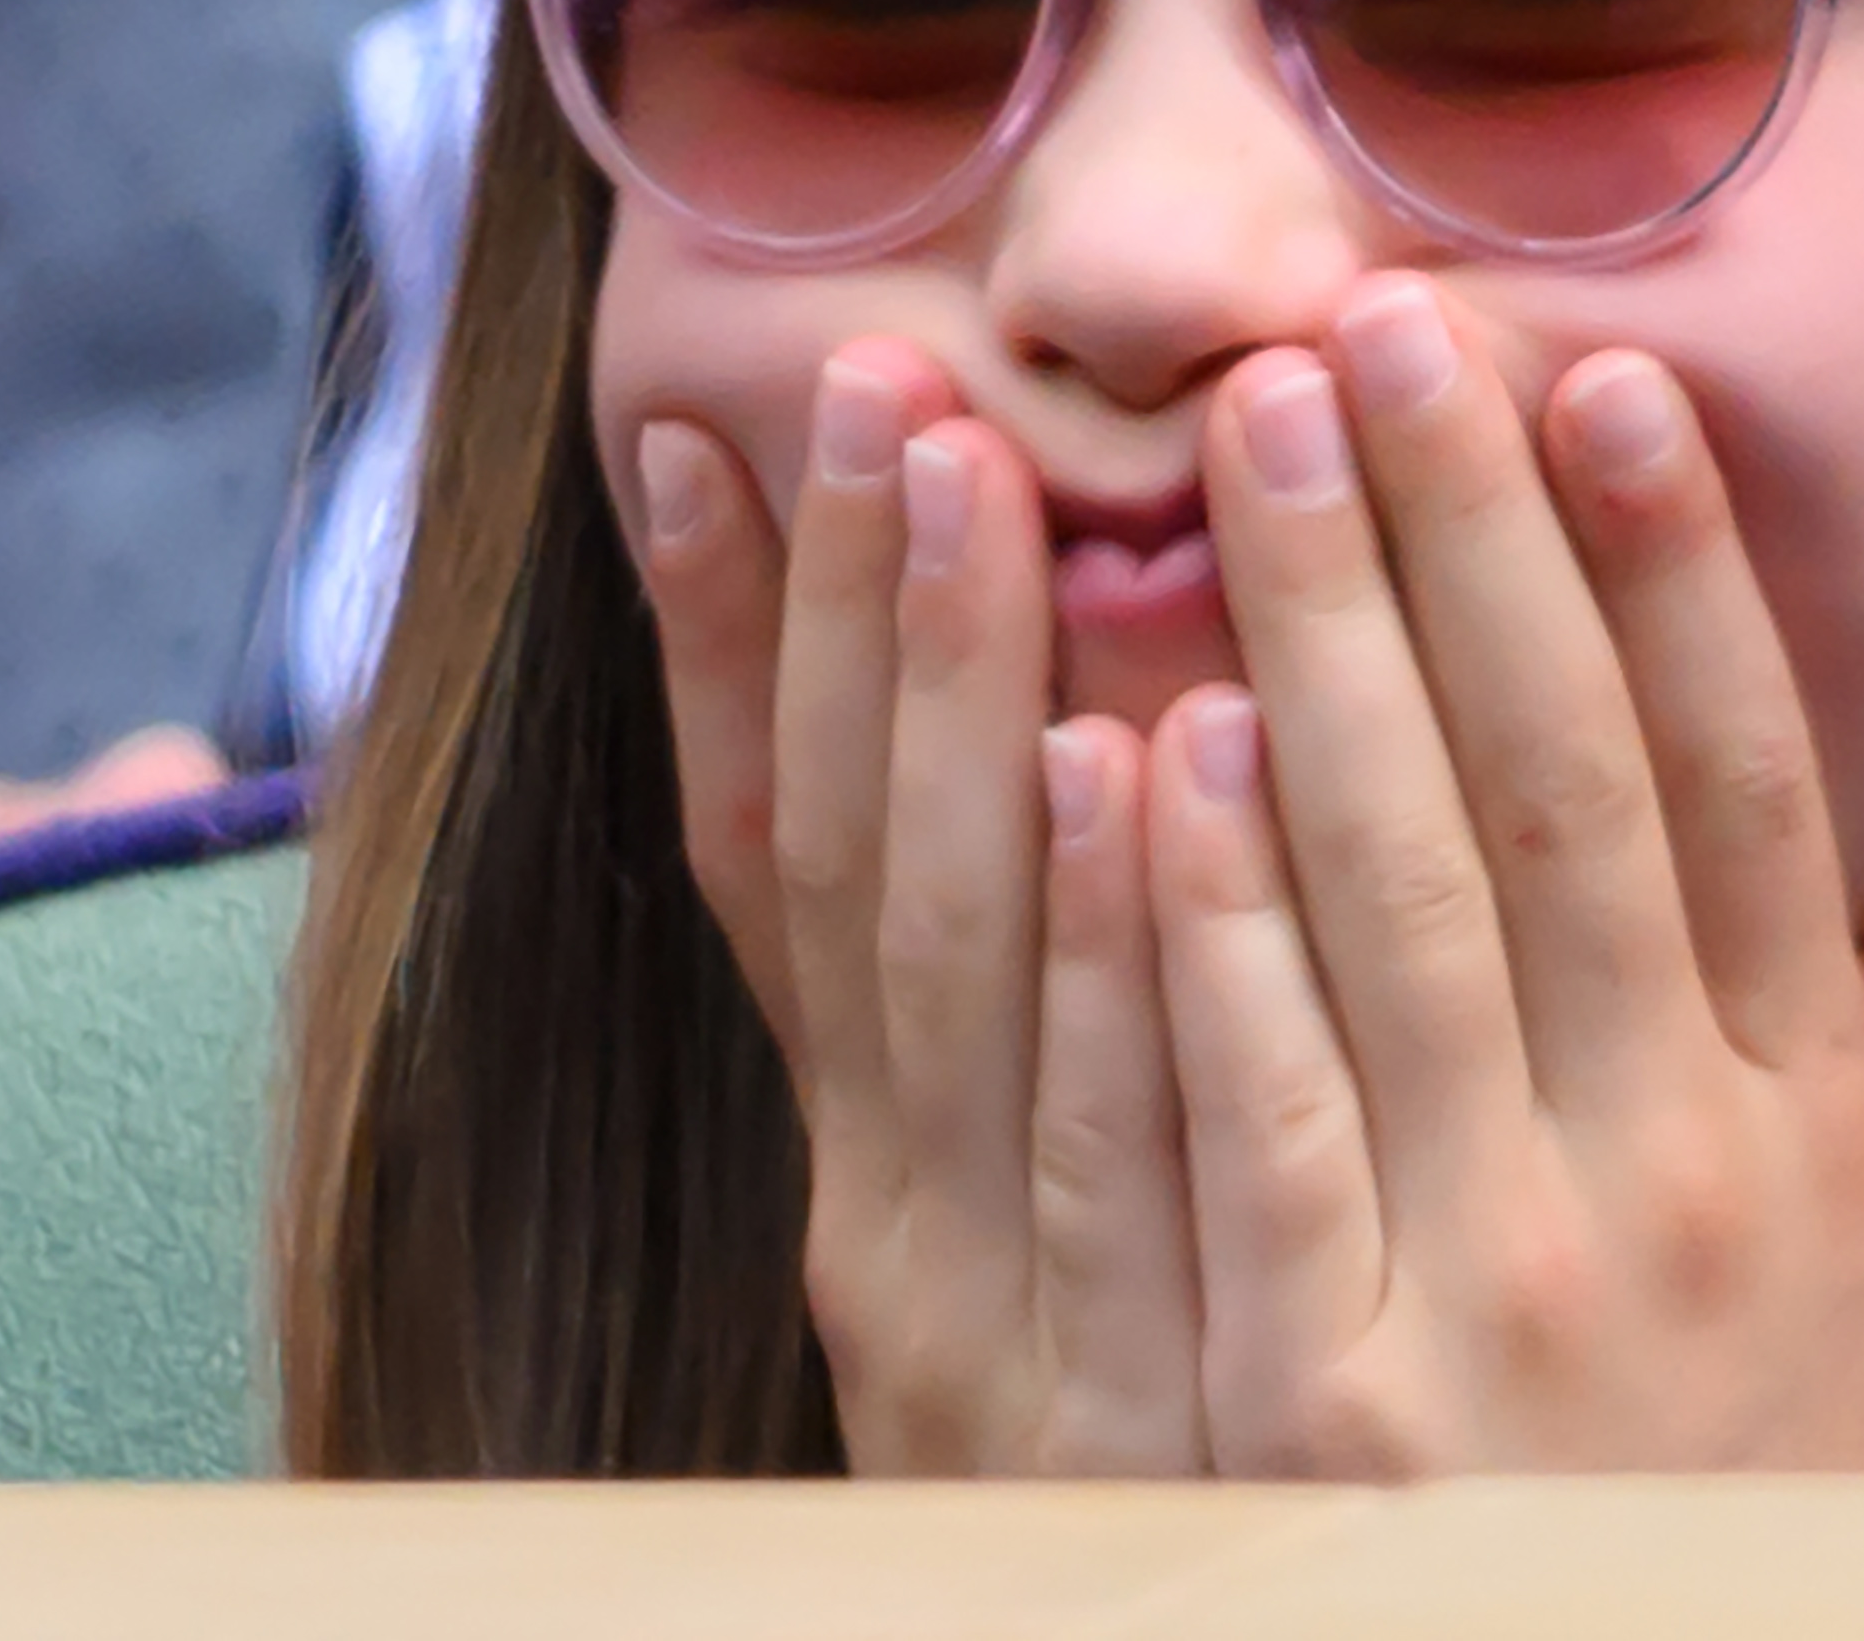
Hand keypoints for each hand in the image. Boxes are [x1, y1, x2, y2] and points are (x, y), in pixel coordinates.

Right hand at [629, 351, 1202, 1474]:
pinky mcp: (1158, 1390)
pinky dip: (1129, 944)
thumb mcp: (1057, 1267)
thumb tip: (1084, 772)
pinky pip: (1143, 1133)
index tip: (705, 430)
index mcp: (873, 1184)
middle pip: (857, 872)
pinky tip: (1143, 763)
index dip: (734, 651)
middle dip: (859, 616)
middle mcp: (898, 1229)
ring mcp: (1008, 1312)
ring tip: (978, 483)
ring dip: (963, 704)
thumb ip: (1057, 1046)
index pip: (772, 869)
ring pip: (969, 963)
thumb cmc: (1146, 1487)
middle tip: (872, 376)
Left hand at [1147, 276, 1863, 1476]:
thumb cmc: (1744, 1512)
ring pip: (1406, 902)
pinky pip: (1261, 1108)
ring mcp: (1504, 1278)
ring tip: (1252, 447)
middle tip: (1386, 321)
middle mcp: (1675, 1180)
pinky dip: (1200, 922)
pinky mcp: (1329, 1387)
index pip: (1755, 795)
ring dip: (1327, 649)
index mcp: (1803, 1135)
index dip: (1680, 582)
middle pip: (1570, 797)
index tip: (1609, 384)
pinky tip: (1138, 748)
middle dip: (1475, 541)